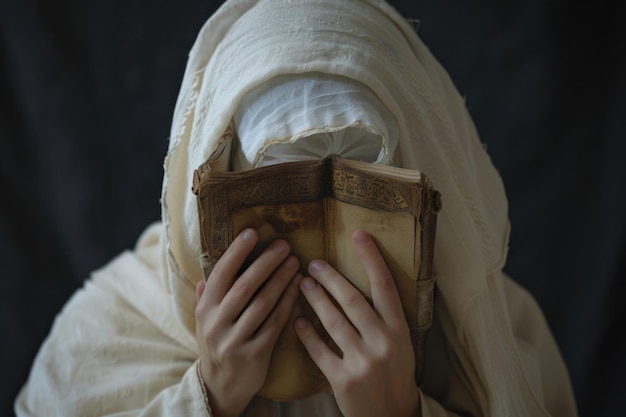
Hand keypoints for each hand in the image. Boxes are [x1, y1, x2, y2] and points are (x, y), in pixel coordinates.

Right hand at [195, 228, 301, 416]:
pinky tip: (298, 289)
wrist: (220, 387)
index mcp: (205, 309)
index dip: (237, 252)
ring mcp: (235, 340)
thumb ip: (205, 298)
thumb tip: (204, 275)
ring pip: (262, 303)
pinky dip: (288, 303)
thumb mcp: (204, 322)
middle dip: (266, 262)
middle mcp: (217, 323)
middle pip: (245, 285)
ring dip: (281, 280)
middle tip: (284, 245)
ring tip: (296, 263)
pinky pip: (275, 323)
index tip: (253, 232)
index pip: (221, 273)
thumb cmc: (217, 345)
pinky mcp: (255, 354)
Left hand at [294, 230, 419, 416]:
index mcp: (399, 330)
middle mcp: (383, 343)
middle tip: (313, 263)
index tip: (359, 234)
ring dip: (315, 299)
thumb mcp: (401, 343)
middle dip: (331, 278)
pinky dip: (306, 334)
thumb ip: (385, 317)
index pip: (385, 286)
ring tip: (301, 283)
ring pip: (333, 322)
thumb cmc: (396, 373)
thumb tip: (367, 281)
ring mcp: (363, 362)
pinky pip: (319, 351)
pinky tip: (297, 320)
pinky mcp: (343, 380)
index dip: (372, 258)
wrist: (393, 416)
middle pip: (352, 300)